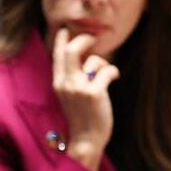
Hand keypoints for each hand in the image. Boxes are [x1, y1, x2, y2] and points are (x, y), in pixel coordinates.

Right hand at [51, 28, 119, 170]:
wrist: (85, 141)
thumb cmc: (81, 118)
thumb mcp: (69, 97)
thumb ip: (71, 79)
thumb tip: (85, 61)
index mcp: (58, 83)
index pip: (56, 55)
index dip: (61, 40)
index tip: (65, 30)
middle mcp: (66, 83)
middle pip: (71, 49)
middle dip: (84, 39)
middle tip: (93, 38)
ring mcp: (79, 88)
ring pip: (94, 60)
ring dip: (103, 63)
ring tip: (106, 74)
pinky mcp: (94, 93)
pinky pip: (107, 71)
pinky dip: (113, 72)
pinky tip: (114, 78)